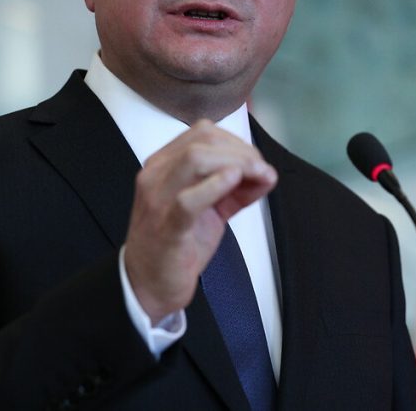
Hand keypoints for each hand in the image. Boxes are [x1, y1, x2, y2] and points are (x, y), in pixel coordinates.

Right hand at [123, 120, 277, 323]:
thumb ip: (233, 188)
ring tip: (258, 177)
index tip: (258, 161)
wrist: (149, 283)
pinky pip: (188, 199)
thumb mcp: (209, 208)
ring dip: (237, 163)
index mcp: (163, 165)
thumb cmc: (178, 243)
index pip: (202, 132)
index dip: (237, 141)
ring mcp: (158, 199)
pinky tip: (235, 181)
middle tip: (263, 170)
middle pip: (202, 141)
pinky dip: (215, 186)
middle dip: (241, 151)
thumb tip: (266, 174)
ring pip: (195, 160)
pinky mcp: (166, 227)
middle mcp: (156, 175)